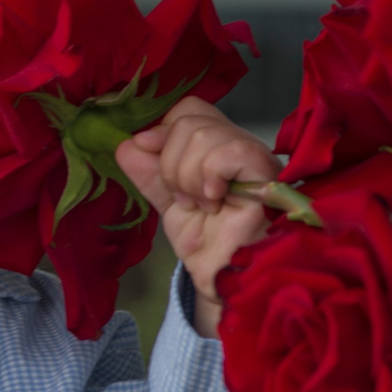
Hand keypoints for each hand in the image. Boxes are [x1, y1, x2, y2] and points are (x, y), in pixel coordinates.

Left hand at [115, 98, 275, 337]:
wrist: (223, 281)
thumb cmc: (207, 245)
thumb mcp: (169, 204)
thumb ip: (150, 174)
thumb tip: (126, 145)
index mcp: (218, 147)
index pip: (187, 110)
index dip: (162, 131)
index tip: (150, 158)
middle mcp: (239, 146)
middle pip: (189, 119)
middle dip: (170, 164)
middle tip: (185, 199)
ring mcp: (254, 158)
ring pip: (203, 135)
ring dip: (187, 177)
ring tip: (202, 205)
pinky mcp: (265, 174)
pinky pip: (229, 151)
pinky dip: (209, 176)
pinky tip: (215, 201)